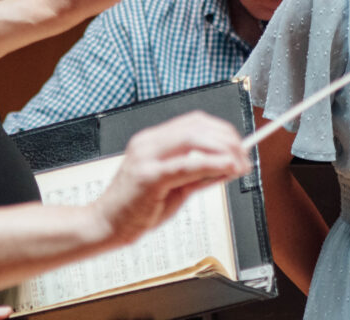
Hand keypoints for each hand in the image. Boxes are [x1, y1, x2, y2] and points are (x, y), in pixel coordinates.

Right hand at [91, 111, 250, 245]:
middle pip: (198, 127)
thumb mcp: (174, 187)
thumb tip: (228, 166)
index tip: (239, 145)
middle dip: (228, 140)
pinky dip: (210, 164)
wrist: (105, 226)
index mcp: (152, 141)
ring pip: (194, 140)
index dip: (222, 130)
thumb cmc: (136, 209)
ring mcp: (146, 157)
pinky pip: (185, 165)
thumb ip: (199, 176)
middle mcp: (148, 143)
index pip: (195, 122)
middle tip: (244, 157)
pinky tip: (226, 168)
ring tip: (239, 164)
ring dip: (224, 151)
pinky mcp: (148, 177)